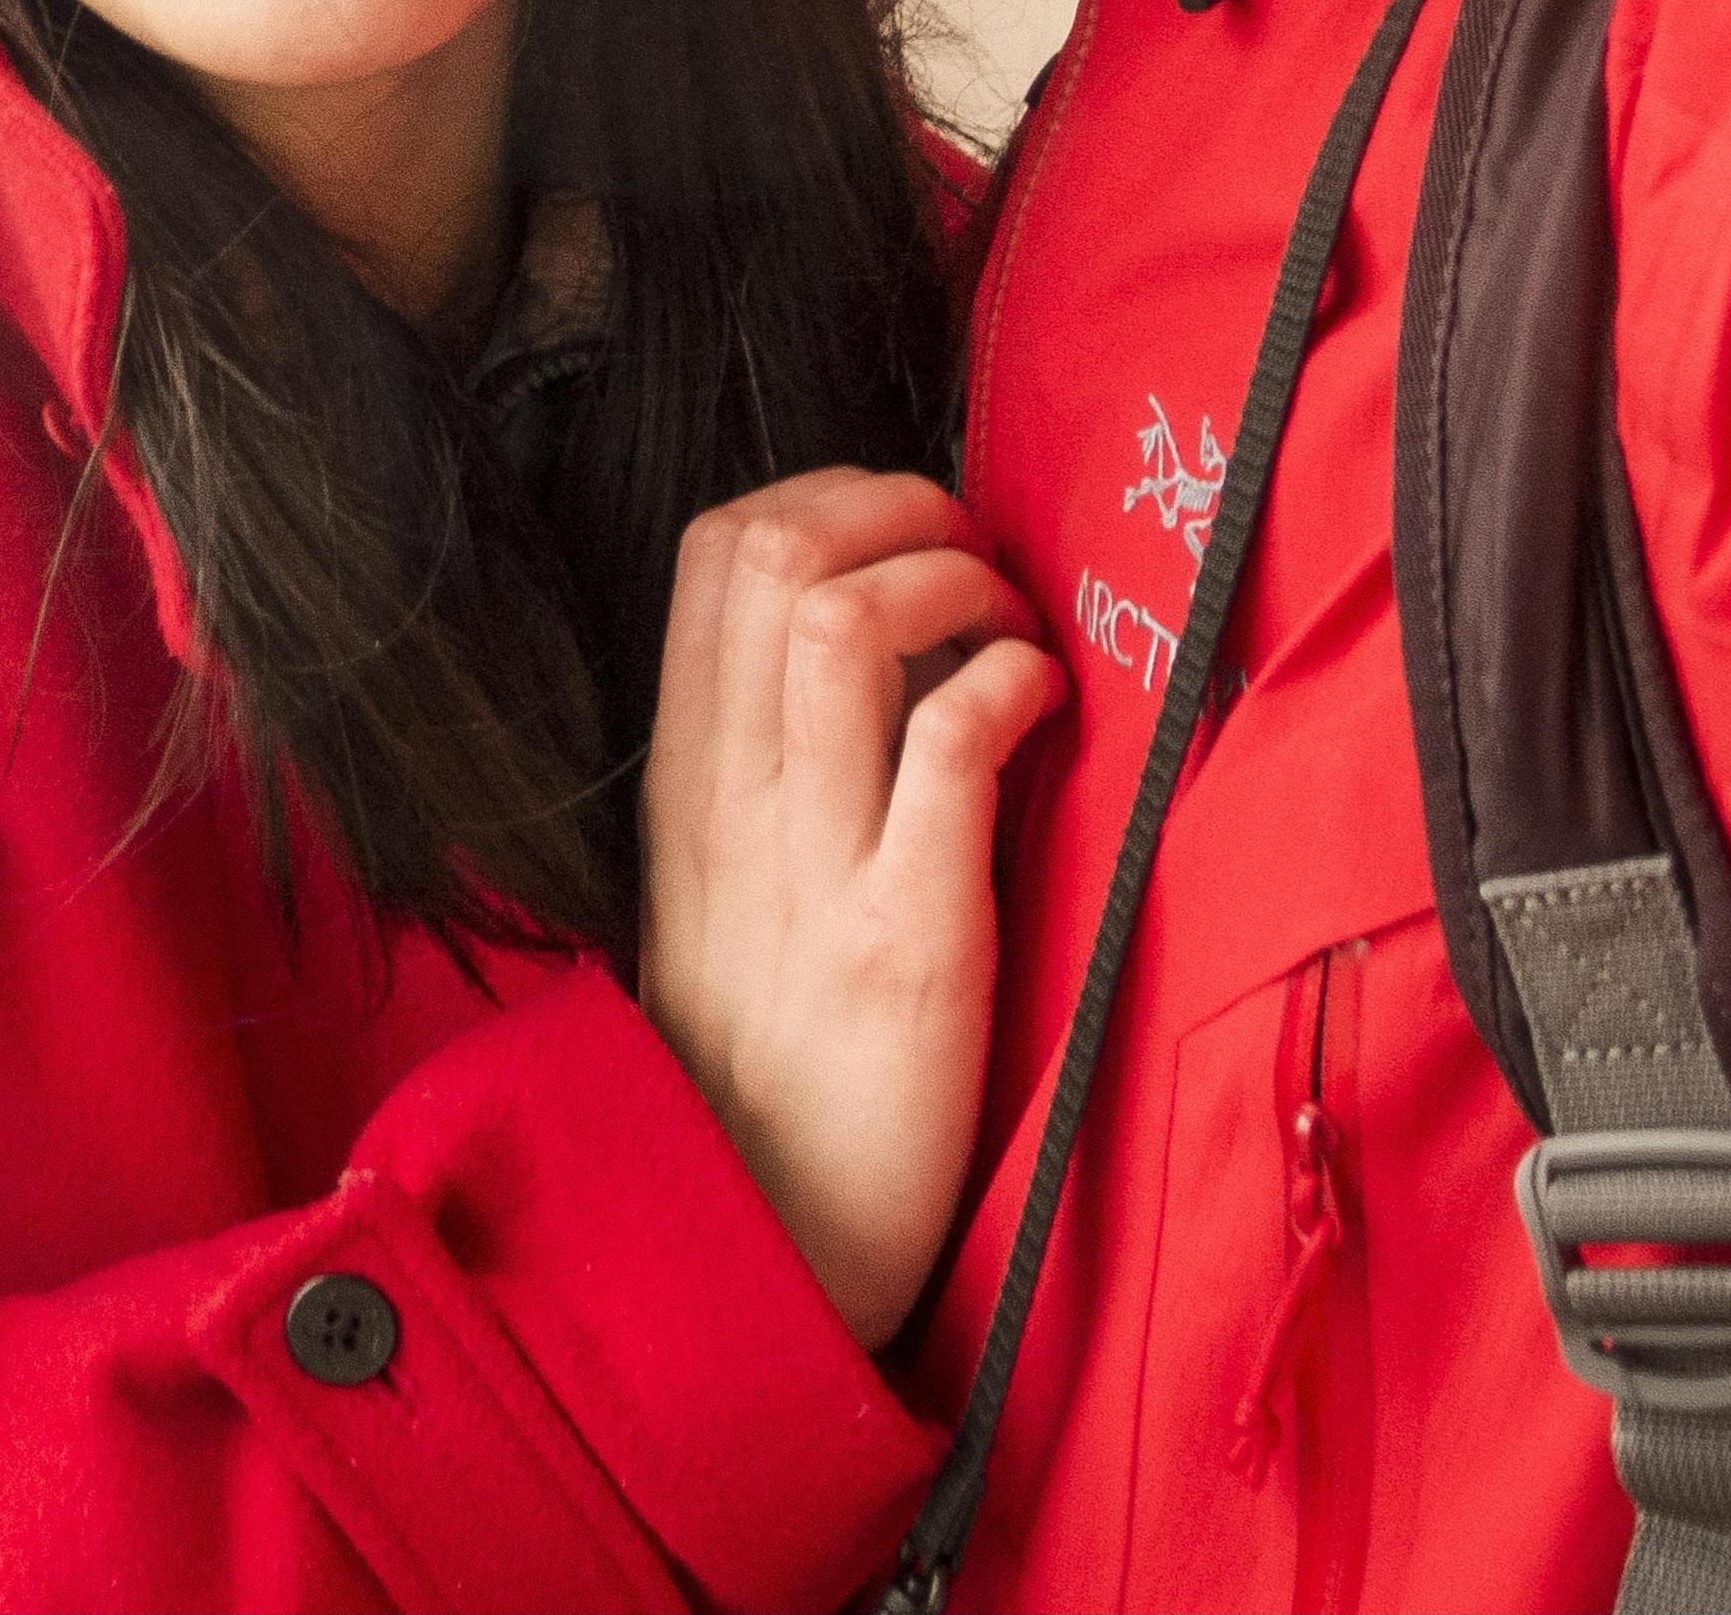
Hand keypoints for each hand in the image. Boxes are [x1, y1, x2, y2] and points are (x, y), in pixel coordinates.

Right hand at [639, 468, 1066, 1347]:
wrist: (766, 1235)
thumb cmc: (767, 1054)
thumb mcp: (719, 880)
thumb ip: (762, 760)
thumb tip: (865, 635)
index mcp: (687, 773)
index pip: (718, 549)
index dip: (829, 495)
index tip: (906, 534)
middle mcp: (732, 795)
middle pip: (776, 548)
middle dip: (901, 509)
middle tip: (973, 561)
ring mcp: (812, 860)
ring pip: (848, 618)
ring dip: (956, 581)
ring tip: (1009, 626)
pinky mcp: (906, 936)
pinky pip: (950, 743)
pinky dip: (1011, 683)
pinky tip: (1043, 705)